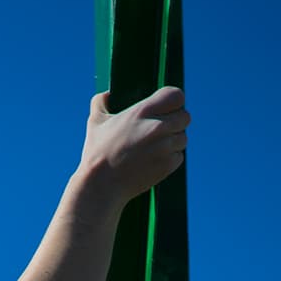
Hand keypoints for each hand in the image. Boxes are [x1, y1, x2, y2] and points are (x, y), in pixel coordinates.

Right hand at [76, 85, 189, 208]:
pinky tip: (153, 160)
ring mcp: (165, 148)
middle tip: (160, 129)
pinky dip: (170, 158)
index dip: (173, 101)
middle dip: (175, 122)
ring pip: (183, 138)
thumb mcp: (95, 122)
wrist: (101, 186)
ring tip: (155, 147)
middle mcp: (158, 127)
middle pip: (185, 116)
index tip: (166, 108)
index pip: (176, 96)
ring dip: (173, 141)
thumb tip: (108, 95)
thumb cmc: (97, 153)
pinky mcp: (167, 165)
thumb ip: (101, 102)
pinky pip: (179, 156)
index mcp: (142, 112)